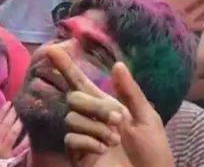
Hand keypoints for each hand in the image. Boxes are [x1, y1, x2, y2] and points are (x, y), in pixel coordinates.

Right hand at [0, 102, 25, 161]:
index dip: (2, 112)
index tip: (7, 104)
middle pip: (5, 127)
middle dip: (11, 116)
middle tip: (16, 107)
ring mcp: (5, 151)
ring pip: (13, 135)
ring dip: (18, 125)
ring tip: (21, 117)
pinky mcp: (11, 159)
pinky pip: (19, 150)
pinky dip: (25, 143)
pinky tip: (28, 136)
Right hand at [49, 46, 172, 166]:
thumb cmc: (153, 152)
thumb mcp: (147, 119)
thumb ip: (130, 93)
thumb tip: (117, 64)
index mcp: (106, 106)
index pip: (81, 82)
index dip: (66, 66)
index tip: (51, 49)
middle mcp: (91, 118)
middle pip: (75, 97)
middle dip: (95, 106)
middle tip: (118, 121)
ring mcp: (83, 136)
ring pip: (72, 117)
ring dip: (95, 127)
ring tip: (115, 141)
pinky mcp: (78, 154)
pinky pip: (71, 138)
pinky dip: (88, 141)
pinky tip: (103, 149)